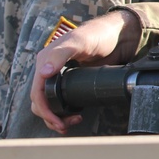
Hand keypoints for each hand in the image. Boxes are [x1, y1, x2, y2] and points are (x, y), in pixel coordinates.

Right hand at [29, 9, 140, 133]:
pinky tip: (75, 116)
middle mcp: (51, 69)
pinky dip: (65, 112)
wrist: (121, 35)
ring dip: (56, 117)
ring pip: (50, 103)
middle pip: (41, 101)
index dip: (43, 109)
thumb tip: (43, 72)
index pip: (37, 91)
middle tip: (65, 125)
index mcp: (46, 60)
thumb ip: (60, 54)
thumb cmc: (99, 34)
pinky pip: (64, 100)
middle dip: (50, 116)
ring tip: (71, 122)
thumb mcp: (79, 41)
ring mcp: (62, 77)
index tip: (56, 120)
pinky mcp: (74, 82)